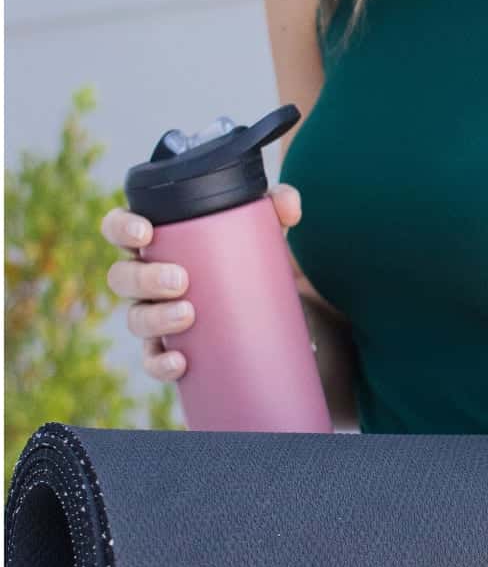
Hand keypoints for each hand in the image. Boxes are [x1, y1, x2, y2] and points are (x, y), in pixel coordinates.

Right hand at [101, 185, 301, 380]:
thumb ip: (277, 204)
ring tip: (188, 314)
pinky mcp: (168, 345)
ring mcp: (153, 312)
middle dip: (145, 278)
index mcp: (156, 240)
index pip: (118, 228)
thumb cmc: (245, 248)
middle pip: (122, 277)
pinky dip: (160, 362)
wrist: (263, 295)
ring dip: (156, 317)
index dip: (120, 228)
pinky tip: (180, 361)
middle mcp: (145, 276)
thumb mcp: (261, 224)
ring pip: (135, 317)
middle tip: (181, 280)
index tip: (145, 233)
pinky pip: (152, 358)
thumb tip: (289, 208)